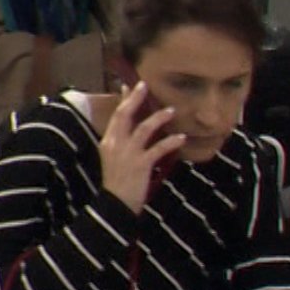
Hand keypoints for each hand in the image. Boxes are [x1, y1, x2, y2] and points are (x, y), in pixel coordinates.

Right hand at [100, 82, 184, 213]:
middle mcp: (115, 143)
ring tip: (171, 110)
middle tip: (144, 85)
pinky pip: (158, 148)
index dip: (123, 100)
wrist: (115, 204)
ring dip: (157, 118)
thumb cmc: (115, 183)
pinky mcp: (141, 164)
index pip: (115, 116)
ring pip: (143, 128)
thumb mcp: (113, 160)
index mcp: (108, 142)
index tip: (128, 86)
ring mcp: (128, 153)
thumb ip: (121, 145)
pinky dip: (170, 142)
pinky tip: (181, 138)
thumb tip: (134, 133)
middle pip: (124, 115)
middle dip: (134, 99)